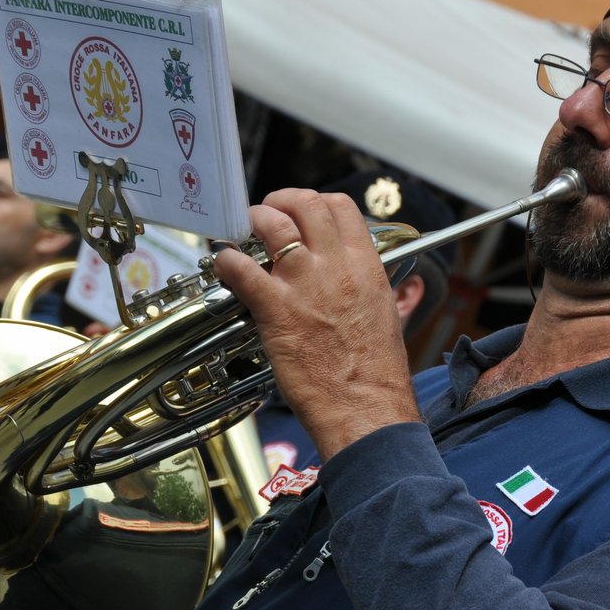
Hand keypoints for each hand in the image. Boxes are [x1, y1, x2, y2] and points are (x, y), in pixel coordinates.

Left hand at [212, 189, 420, 459]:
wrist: (366, 408)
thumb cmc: (375, 375)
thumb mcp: (386, 317)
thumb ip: (372, 290)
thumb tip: (369, 284)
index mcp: (365, 266)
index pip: (341, 207)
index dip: (316, 202)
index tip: (302, 213)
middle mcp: (335, 267)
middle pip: (305, 204)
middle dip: (280, 201)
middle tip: (267, 214)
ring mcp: (304, 284)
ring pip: (272, 224)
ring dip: (252, 222)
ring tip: (242, 232)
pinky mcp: (276, 309)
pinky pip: (241, 268)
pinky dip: (226, 261)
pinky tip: (223, 266)